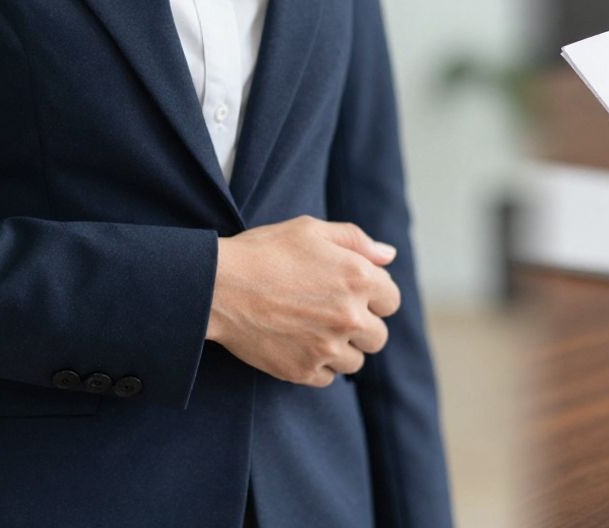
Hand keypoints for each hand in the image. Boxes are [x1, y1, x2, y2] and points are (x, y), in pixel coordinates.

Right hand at [207, 216, 400, 386]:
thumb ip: (356, 240)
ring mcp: (327, 347)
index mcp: (359, 278)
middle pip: (378, 336)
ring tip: (313, 330)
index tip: (351, 293)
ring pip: (355, 361)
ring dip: (341, 349)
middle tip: (332, 314)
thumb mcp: (311, 230)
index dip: (373, 296)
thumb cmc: (264, 252)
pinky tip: (298, 344)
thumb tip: (388, 256)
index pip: (391, 301)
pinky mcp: (303, 370)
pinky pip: (328, 377)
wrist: (216, 286)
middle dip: (362, 326)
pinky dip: (318, 365)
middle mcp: (350, 316)